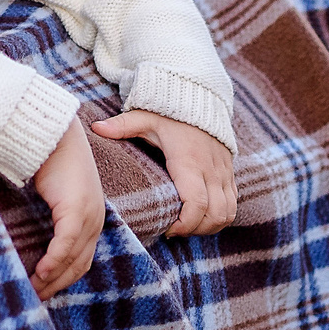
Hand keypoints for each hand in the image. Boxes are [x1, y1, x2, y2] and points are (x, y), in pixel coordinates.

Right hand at [30, 118, 105, 299]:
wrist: (54, 134)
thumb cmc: (51, 161)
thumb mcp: (56, 196)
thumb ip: (53, 217)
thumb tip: (36, 237)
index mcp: (92, 219)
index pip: (82, 260)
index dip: (63, 279)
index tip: (44, 292)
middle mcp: (95, 221)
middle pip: (79, 266)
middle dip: (57, 286)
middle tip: (35, 299)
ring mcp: (88, 216)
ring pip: (72, 260)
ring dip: (52, 279)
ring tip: (32, 291)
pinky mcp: (76, 210)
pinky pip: (65, 244)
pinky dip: (53, 262)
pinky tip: (39, 273)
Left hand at [90, 109, 235, 235]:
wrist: (201, 98)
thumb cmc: (170, 113)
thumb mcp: (146, 117)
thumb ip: (122, 125)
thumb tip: (95, 128)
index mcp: (189, 161)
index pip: (196, 204)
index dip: (184, 224)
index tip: (167, 229)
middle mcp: (211, 170)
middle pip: (214, 215)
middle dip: (194, 230)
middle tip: (173, 231)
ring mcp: (224, 173)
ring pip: (227, 213)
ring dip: (209, 226)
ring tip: (186, 226)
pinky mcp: (230, 174)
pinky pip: (233, 205)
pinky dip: (220, 218)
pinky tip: (200, 218)